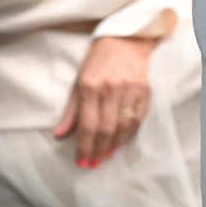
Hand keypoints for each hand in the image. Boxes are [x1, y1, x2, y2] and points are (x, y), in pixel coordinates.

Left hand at [54, 35, 156, 167]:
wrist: (124, 42)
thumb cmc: (97, 63)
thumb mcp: (78, 84)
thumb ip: (71, 112)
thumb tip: (59, 136)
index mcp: (90, 86)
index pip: (87, 124)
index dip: (84, 146)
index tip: (81, 162)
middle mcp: (111, 89)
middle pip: (106, 129)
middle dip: (98, 150)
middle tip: (93, 164)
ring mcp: (130, 90)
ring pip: (123, 127)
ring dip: (114, 146)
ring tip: (105, 157)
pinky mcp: (145, 92)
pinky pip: (138, 120)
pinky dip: (128, 135)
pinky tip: (120, 143)